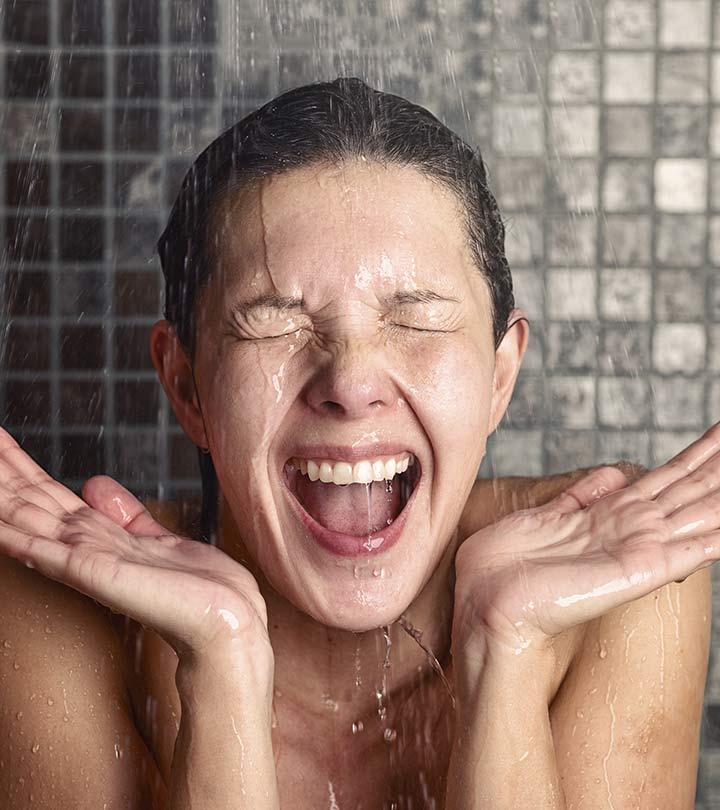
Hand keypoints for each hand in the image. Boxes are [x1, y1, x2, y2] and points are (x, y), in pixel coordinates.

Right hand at [0, 428, 270, 663]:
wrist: (223, 618)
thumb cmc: (197, 586)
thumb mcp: (155, 536)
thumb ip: (123, 513)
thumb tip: (94, 483)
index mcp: (97, 536)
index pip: (47, 493)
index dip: (20, 466)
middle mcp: (84, 546)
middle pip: (30, 501)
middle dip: (3, 471)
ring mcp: (86, 561)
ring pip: (29, 520)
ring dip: (1, 497)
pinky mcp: (95, 574)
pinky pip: (47, 552)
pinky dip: (17, 537)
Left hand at [452, 421, 719, 665]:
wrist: (486, 600)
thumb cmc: (507, 563)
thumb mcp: (548, 514)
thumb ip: (584, 496)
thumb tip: (616, 474)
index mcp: (614, 513)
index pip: (669, 478)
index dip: (699, 455)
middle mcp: (634, 529)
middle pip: (691, 488)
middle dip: (718, 464)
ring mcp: (640, 549)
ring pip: (700, 512)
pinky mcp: (638, 570)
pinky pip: (691, 550)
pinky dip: (715, 536)